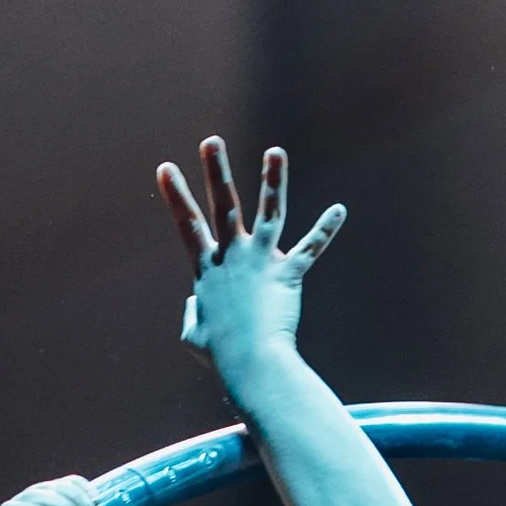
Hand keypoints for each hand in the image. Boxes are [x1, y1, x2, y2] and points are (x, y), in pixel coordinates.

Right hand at [158, 139, 344, 404]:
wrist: (252, 364)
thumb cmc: (223, 358)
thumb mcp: (193, 338)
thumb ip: (191, 317)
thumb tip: (195, 306)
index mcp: (207, 272)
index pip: (188, 227)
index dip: (176, 197)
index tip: (165, 167)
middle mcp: (232, 259)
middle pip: (223, 206)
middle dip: (216, 171)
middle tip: (212, 141)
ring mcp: (261, 263)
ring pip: (269, 213)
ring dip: (273, 180)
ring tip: (277, 152)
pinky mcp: (288, 275)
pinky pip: (310, 248)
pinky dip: (325, 229)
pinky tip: (339, 211)